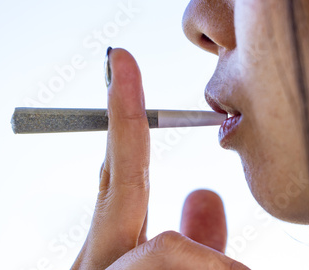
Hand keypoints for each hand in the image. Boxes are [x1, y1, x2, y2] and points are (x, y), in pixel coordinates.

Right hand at [71, 49, 248, 268]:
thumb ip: (199, 239)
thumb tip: (205, 193)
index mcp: (115, 246)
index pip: (120, 171)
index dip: (123, 115)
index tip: (123, 64)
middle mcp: (97, 258)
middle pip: (118, 177)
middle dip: (124, 115)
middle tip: (121, 59)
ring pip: (166, 246)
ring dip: (212, 260)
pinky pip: (178, 261)